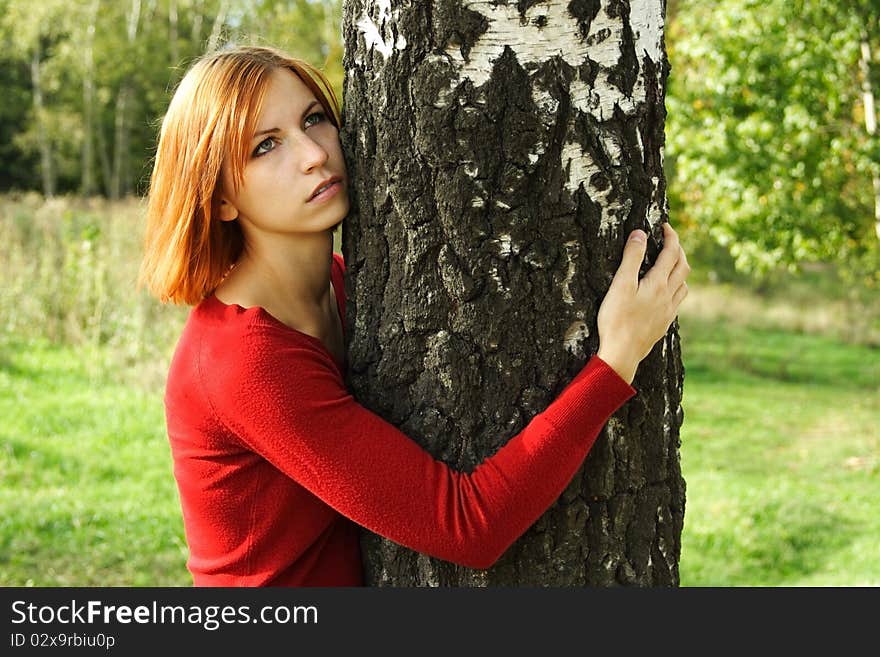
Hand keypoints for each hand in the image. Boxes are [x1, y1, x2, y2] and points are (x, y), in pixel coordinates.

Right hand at [596, 223, 689, 384]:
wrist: (622, 354)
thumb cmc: (617, 320)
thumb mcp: (620, 285)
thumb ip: (631, 258)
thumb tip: (640, 234)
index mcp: (658, 284)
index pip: (671, 253)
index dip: (671, 236)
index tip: (665, 226)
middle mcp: (668, 297)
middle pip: (683, 267)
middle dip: (679, 251)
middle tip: (669, 241)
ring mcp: (668, 312)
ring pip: (683, 285)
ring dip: (680, 270)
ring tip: (670, 265)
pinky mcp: (664, 324)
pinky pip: (677, 301)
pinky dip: (675, 289)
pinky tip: (665, 294)